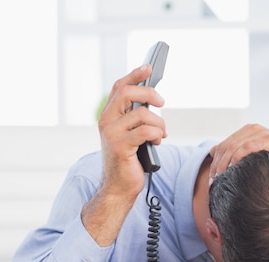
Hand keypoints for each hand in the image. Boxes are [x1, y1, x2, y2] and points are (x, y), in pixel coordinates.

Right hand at [81, 65, 165, 246]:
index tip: (149, 67)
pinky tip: (157, 143)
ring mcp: (112, 134)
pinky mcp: (121, 146)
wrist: (119, 188)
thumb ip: (136, 117)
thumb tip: (154, 99)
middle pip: (128, 93)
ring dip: (159, 124)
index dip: (134, 74)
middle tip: (162, 102)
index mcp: (109, 116)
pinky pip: (146, 131)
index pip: (119, 87)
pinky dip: (157, 135)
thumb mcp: (131, 134)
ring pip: (142, 114)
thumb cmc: (128, 161)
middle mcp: (106, 122)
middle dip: (150, 93)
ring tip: (161, 135)